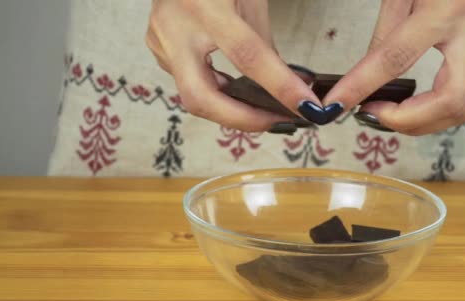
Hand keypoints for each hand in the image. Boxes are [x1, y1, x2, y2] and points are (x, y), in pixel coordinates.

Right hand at [146, 0, 321, 131]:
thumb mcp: (250, 0)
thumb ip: (263, 44)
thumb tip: (289, 86)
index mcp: (205, 8)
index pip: (247, 56)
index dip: (279, 86)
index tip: (306, 107)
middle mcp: (174, 28)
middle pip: (201, 98)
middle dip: (242, 120)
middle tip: (277, 124)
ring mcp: (160, 42)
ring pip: (194, 96)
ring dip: (232, 110)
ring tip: (266, 113)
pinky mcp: (158, 50)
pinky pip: (189, 83)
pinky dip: (217, 94)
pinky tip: (236, 96)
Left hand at [323, 0, 464, 134]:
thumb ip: (384, 36)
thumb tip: (364, 81)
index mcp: (448, 6)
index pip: (396, 58)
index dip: (362, 86)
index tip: (337, 104)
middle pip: (449, 102)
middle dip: (406, 121)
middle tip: (373, 116)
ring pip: (464, 110)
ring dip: (422, 122)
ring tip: (390, 115)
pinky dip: (437, 110)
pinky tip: (417, 106)